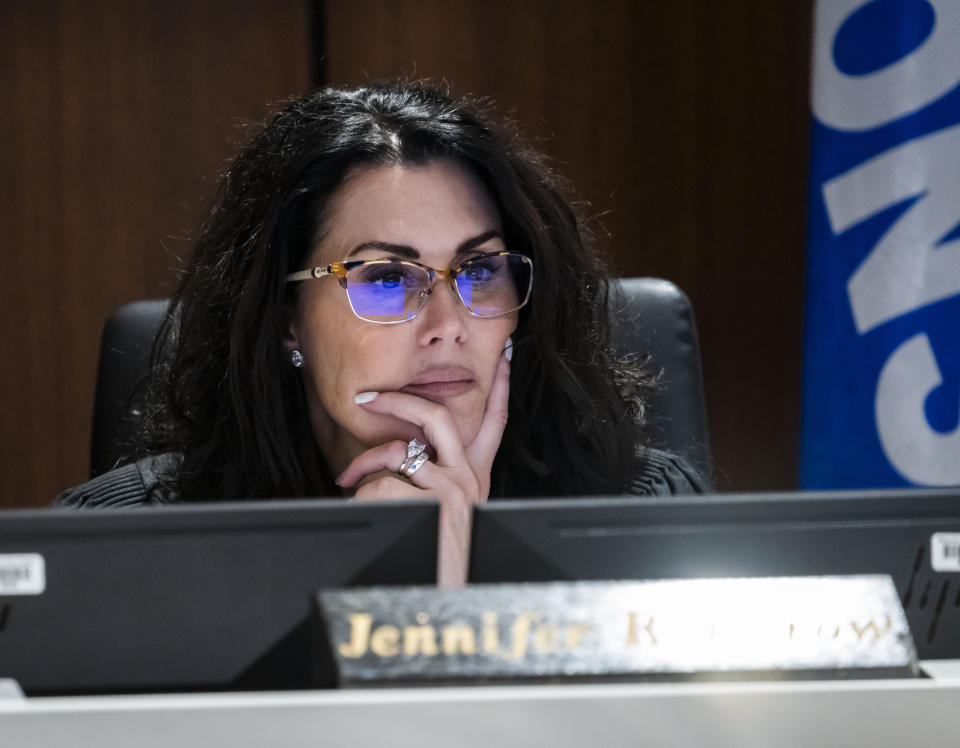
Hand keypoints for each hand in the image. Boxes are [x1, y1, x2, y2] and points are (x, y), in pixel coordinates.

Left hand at [337, 353, 510, 586]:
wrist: (438, 594)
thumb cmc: (435, 551)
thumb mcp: (449, 511)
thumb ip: (438, 477)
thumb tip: (410, 450)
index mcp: (476, 480)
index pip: (495, 425)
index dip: (501, 389)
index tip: (506, 357)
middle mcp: (468, 480)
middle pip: (438, 417)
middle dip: (400, 400)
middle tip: (368, 397)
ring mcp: (450, 490)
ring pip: (397, 451)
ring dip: (363, 464)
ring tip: (347, 480)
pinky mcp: (427, 502)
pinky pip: (378, 482)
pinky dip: (359, 492)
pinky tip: (358, 507)